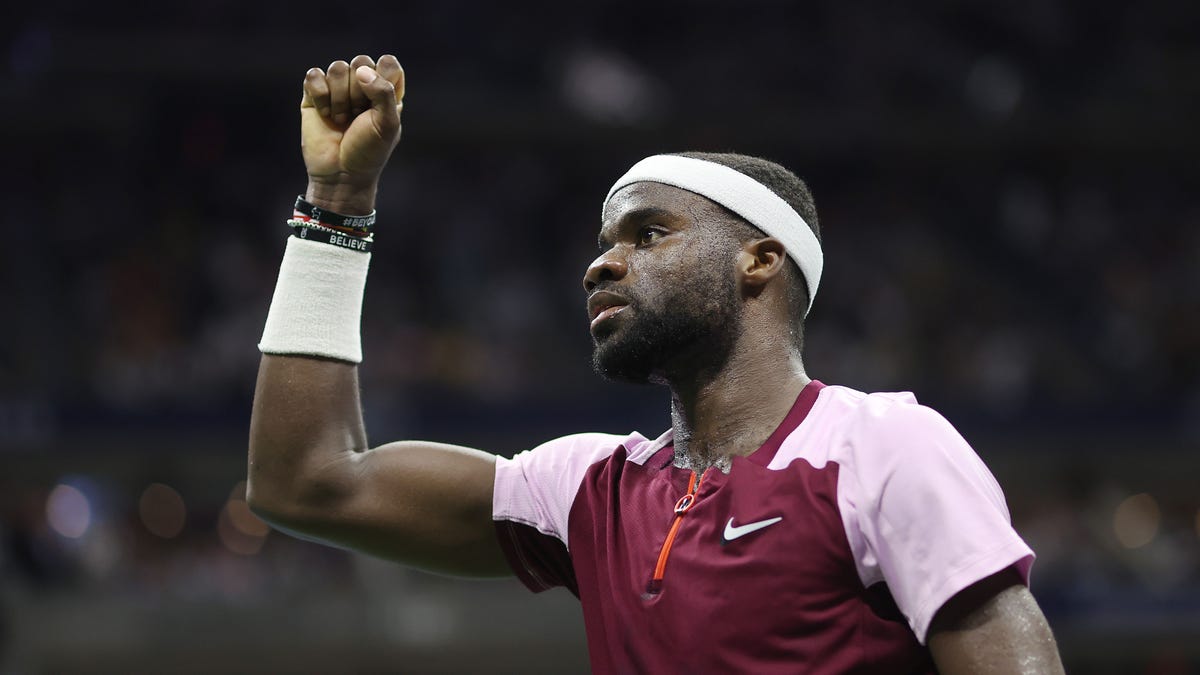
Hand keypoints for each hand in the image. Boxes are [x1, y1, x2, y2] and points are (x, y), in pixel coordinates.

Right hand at [300, 54, 404, 213]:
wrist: (340, 174)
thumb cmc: (369, 151)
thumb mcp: (388, 125)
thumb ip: (384, 92)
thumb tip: (361, 70)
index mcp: (386, 91)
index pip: (388, 63)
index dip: (383, 76)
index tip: (379, 102)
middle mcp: (362, 85)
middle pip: (360, 62)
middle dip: (359, 91)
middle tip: (358, 116)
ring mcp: (337, 89)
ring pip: (337, 68)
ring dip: (339, 98)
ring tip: (342, 120)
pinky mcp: (314, 95)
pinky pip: (314, 76)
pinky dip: (320, 96)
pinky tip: (325, 114)